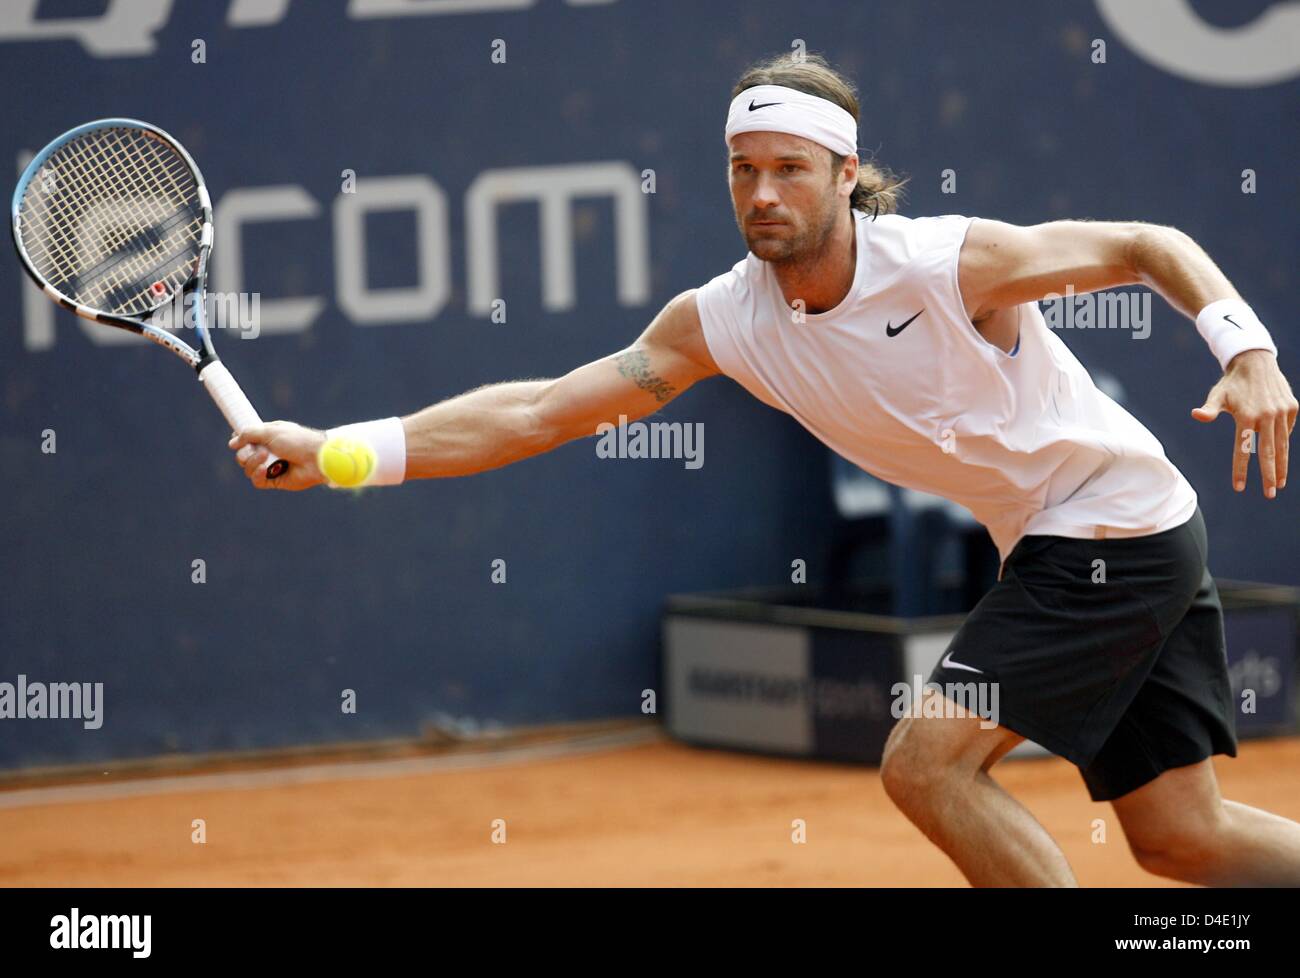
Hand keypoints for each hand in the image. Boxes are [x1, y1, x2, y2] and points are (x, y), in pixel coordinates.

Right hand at [228, 421, 326, 490]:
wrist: (316, 458)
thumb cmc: (298, 441)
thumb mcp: (271, 431)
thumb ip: (249, 434)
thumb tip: (232, 442)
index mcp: (269, 437)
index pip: (247, 439)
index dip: (239, 440)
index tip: (235, 440)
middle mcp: (269, 451)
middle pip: (243, 455)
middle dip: (244, 453)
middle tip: (254, 450)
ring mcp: (272, 466)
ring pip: (248, 468)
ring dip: (252, 462)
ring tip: (265, 457)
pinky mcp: (275, 481)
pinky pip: (257, 481)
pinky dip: (257, 475)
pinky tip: (263, 470)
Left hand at [1191, 350, 1298, 497]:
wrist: (1256, 362)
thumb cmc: (1232, 383)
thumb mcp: (1217, 395)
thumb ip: (1209, 409)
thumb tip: (1195, 415)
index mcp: (1247, 416)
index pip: (1243, 449)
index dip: (1241, 469)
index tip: (1239, 487)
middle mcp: (1267, 416)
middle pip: (1269, 453)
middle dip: (1269, 476)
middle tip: (1270, 495)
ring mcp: (1282, 412)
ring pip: (1283, 445)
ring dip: (1282, 466)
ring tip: (1279, 483)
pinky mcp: (1293, 408)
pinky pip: (1287, 430)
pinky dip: (1283, 442)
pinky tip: (1280, 455)